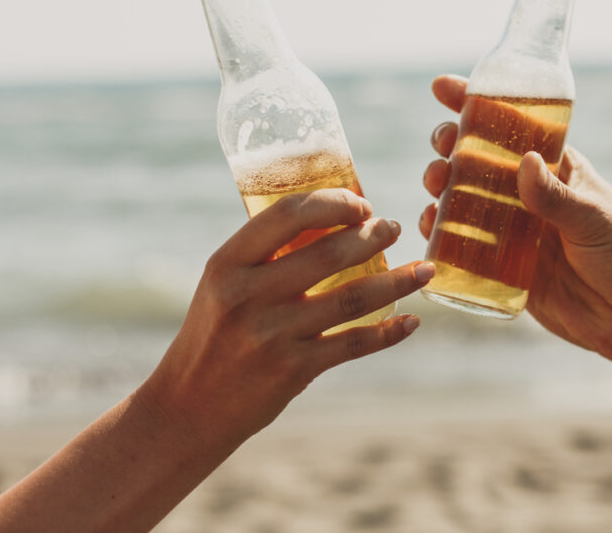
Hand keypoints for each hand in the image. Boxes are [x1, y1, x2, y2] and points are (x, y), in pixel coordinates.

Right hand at [142, 188, 431, 449]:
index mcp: (227, 264)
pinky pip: (352, 345)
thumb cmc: (214, 334)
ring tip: (423, 269)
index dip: (333, 203)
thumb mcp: (222, 285)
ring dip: (395, 281)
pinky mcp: (292, 371)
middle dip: (372, 235)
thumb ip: (266, 255)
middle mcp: (247, 296)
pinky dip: (387, 332)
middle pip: (328, 254)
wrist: (188, 408)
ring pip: (350, 299)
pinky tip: (410, 321)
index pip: (288, 215)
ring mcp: (271, 336)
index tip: (361, 203)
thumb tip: (334, 221)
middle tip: (394, 227)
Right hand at [419, 75, 611, 364]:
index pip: (511, 126)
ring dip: (440, 188)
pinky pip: (463, 247)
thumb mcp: (594, 219)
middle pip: (476, 159)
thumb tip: (522, 161)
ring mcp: (514, 230)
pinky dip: (440, 234)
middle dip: (449, 146)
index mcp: (554, 169)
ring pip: (463, 199)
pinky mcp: (504, 267)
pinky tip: (429, 228)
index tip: (442, 87)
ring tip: (434, 187)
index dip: (474, 103)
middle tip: (441, 150)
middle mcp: (528, 195)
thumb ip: (557, 196)